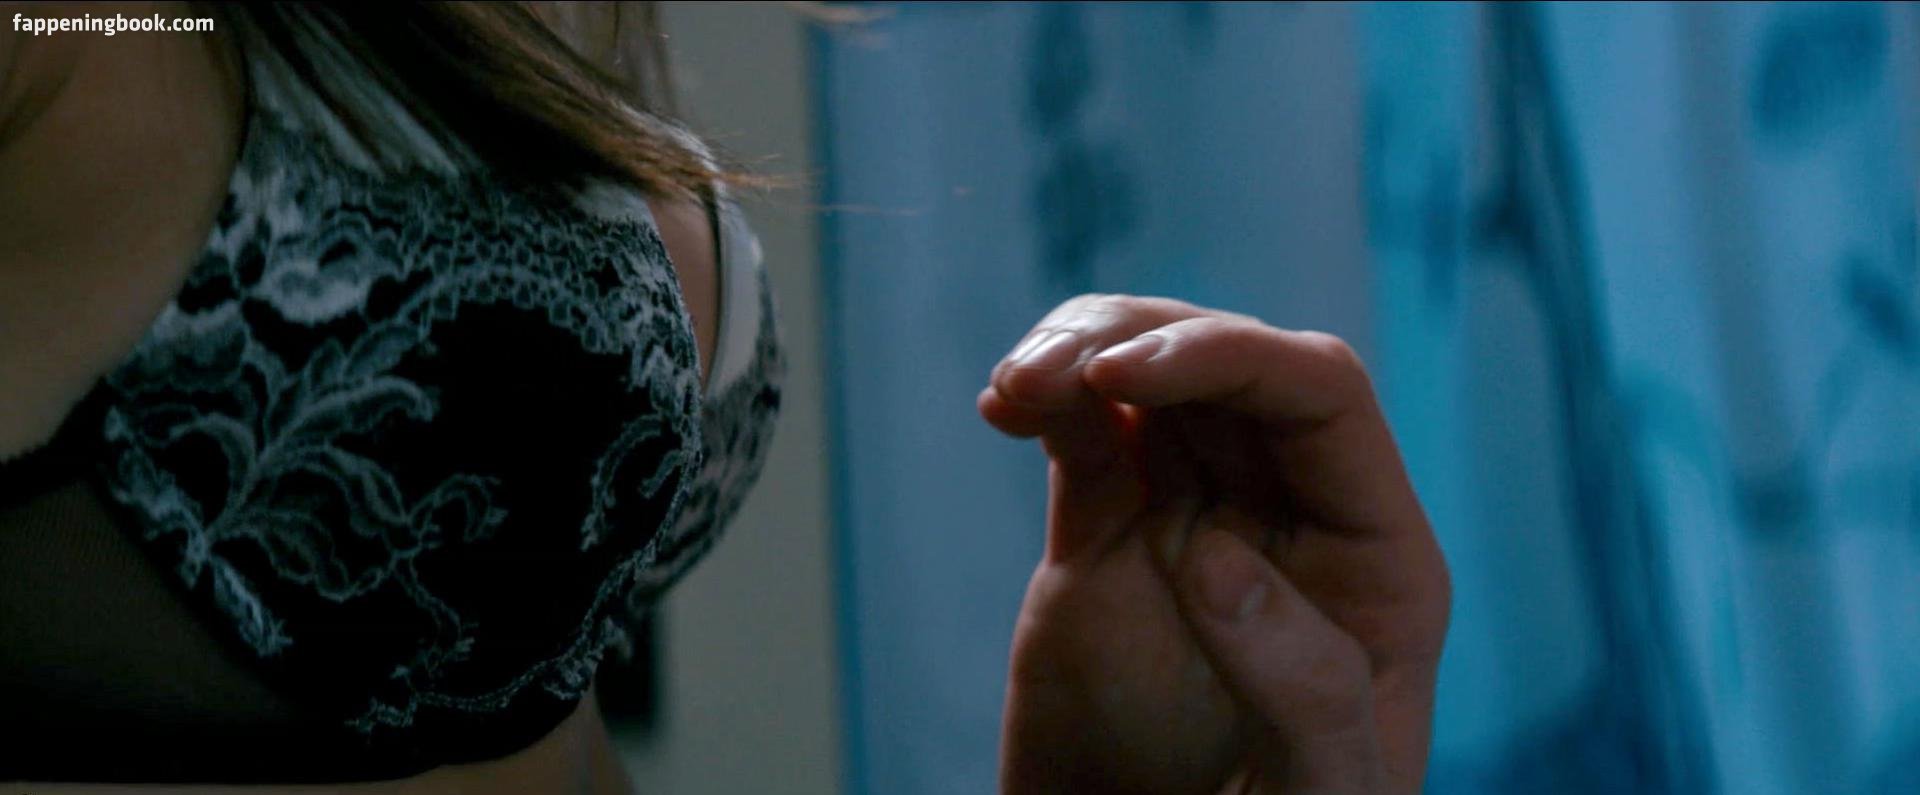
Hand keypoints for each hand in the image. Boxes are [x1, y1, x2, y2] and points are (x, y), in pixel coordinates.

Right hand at [979, 295, 1449, 793]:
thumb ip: (1303, 685)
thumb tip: (1215, 550)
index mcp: (1373, 555)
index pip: (1322, 395)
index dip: (1229, 356)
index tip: (1125, 377)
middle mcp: (1292, 513)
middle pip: (1234, 361)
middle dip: (1144, 338)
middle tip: (1052, 373)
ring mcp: (1197, 514)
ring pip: (1154, 378)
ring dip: (1085, 349)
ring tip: (1018, 386)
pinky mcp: (1112, 532)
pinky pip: (1087, 431)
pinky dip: (1046, 399)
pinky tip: (1004, 406)